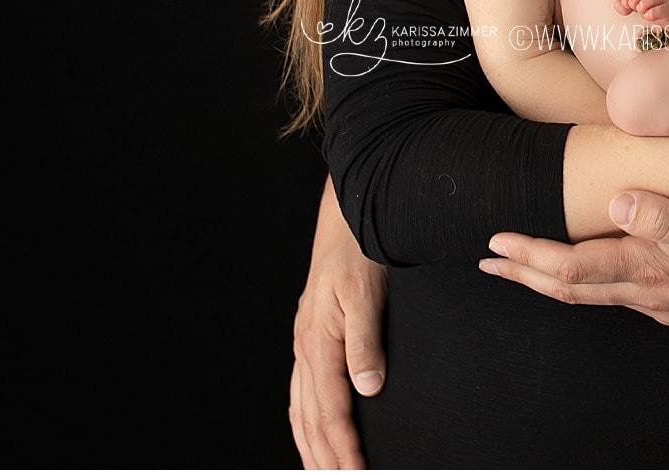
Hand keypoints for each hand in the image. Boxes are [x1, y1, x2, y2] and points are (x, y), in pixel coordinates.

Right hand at [289, 177, 387, 468]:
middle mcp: (305, 349)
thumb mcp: (365, 295)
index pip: (330, 410)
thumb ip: (366, 344)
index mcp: (317, 343)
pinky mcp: (308, 340)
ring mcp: (303, 346)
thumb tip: (368, 388)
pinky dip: (304, 422)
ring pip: (301, 410)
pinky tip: (310, 433)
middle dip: (325, 457)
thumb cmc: (357, 255)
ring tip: (323, 473)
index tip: (357, 473)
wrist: (344, 220)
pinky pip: (300, 393)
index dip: (343, 447)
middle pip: (310, 419)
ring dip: (311, 446)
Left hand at [479, 189, 668, 329]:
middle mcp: (653, 293)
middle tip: (489, 262)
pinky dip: (594, 281)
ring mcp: (668, 303)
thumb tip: (618, 202)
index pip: (575, 267)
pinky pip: (624, 294)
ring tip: (526, 268)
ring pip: (597, 293)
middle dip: (527, 275)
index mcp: (654, 269)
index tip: (496, 243)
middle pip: (574, 287)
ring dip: (555, 280)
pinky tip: (597, 272)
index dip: (531, 257)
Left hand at [614, 0, 668, 37]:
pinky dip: (661, 13)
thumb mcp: (661, 9)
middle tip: (629, 4)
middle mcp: (667, 0)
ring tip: (640, 8)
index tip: (623, 5)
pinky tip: (651, 15)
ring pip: (660, 4)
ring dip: (648, 4)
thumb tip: (616, 4)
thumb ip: (639, 5)